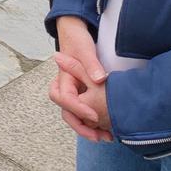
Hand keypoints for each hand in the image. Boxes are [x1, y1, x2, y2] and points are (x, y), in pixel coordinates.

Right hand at [50, 16, 111, 142]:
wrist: (73, 33)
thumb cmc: (77, 40)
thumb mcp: (85, 50)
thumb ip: (91, 65)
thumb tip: (100, 80)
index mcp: (63, 78)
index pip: (66, 99)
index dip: (79, 109)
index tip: (95, 116)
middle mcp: (66, 88)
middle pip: (67, 112)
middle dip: (81, 126)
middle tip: (98, 136)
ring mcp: (73, 92)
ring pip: (75, 115)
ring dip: (88, 128)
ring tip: (106, 137)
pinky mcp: (82, 93)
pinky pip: (84, 111)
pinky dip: (93, 122)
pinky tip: (107, 128)